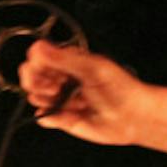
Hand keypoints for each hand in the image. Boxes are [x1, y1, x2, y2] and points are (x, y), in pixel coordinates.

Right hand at [17, 40, 150, 145]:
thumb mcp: (92, 68)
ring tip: (62, 99)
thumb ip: (63, 59)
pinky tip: (59, 115)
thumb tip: (37, 48)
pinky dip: (47, 116)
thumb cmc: (120, 88)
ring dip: (42, 98)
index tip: (44, 70)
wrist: (134, 116)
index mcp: (70, 62)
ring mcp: (63, 99)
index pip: (38, 58)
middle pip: (33, 77)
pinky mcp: (64, 118)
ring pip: (36, 97)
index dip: (36, 64)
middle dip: (36, 81)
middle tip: (53, 88)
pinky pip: (45, 117)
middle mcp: (64, 79)